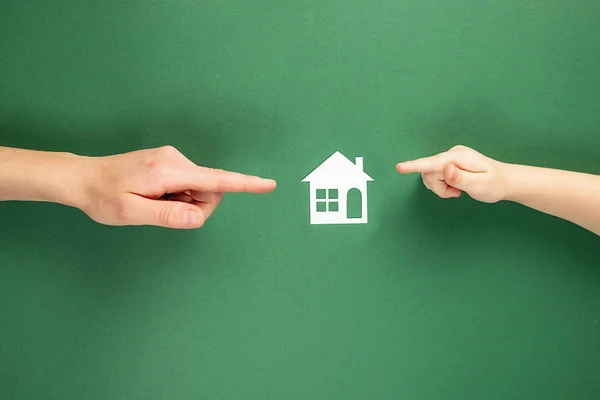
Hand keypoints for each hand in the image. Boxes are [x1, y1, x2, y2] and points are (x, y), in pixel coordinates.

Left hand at [75, 146, 275, 228]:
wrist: (83, 177)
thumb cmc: (103, 197)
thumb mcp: (131, 213)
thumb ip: (167, 215)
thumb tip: (198, 216)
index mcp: (169, 170)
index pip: (216, 180)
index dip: (245, 184)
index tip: (268, 185)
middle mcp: (175, 159)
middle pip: (210, 189)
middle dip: (195, 206)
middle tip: (161, 211)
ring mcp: (173, 159)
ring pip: (200, 188)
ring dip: (184, 201)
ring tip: (153, 202)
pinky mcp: (170, 162)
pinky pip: (189, 183)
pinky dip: (178, 195)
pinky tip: (154, 195)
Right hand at [395, 145, 507, 202]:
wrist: (504, 181)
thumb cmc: (494, 184)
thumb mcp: (479, 184)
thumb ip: (461, 178)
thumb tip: (446, 170)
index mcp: (458, 157)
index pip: (432, 163)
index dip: (414, 166)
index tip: (399, 167)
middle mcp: (452, 154)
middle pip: (429, 172)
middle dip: (438, 187)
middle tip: (456, 194)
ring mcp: (449, 158)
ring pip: (430, 176)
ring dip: (440, 188)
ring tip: (458, 191)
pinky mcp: (448, 164)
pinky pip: (435, 176)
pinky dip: (442, 186)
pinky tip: (456, 187)